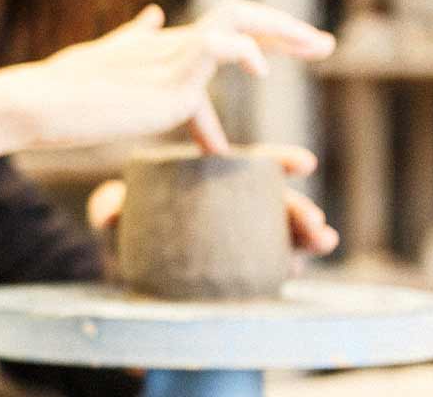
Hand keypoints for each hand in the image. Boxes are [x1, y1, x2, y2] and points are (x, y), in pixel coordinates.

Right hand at [12, 0, 335, 151]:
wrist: (36, 103)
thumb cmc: (61, 93)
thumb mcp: (103, 63)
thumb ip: (131, 42)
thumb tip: (153, 16)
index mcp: (160, 47)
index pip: (223, 30)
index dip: (264, 35)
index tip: (300, 45)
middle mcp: (171, 45)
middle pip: (239, 17)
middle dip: (285, 29)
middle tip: (324, 44)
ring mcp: (170, 59)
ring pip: (237, 22)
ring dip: (281, 32)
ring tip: (316, 46)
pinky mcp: (168, 78)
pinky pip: (217, 46)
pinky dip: (244, 50)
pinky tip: (261, 69)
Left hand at [86, 145, 340, 255]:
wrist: (130, 261)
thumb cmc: (133, 222)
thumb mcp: (118, 210)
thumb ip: (109, 206)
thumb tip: (108, 214)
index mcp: (219, 181)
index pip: (256, 165)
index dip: (282, 162)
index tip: (306, 163)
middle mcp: (240, 208)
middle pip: (278, 204)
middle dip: (302, 210)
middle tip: (313, 218)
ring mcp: (246, 238)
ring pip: (285, 236)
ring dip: (309, 239)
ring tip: (324, 241)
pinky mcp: (244, 270)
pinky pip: (271, 268)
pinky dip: (287, 267)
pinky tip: (295, 270)